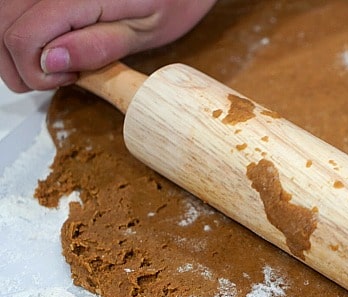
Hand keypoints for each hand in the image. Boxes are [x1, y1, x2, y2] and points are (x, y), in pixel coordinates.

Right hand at [1, 0, 216, 91]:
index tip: (66, 79)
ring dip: (15, 46)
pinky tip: (48, 38)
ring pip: (3, 15)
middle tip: (58, 75)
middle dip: (21, 63)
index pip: (23, 36)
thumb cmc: (172, 0)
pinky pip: (16, 5)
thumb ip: (98, 47)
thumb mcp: (144, 33)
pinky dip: (22, 27)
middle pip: (4, 26)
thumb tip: (51, 61)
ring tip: (54, 58)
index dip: (36, 71)